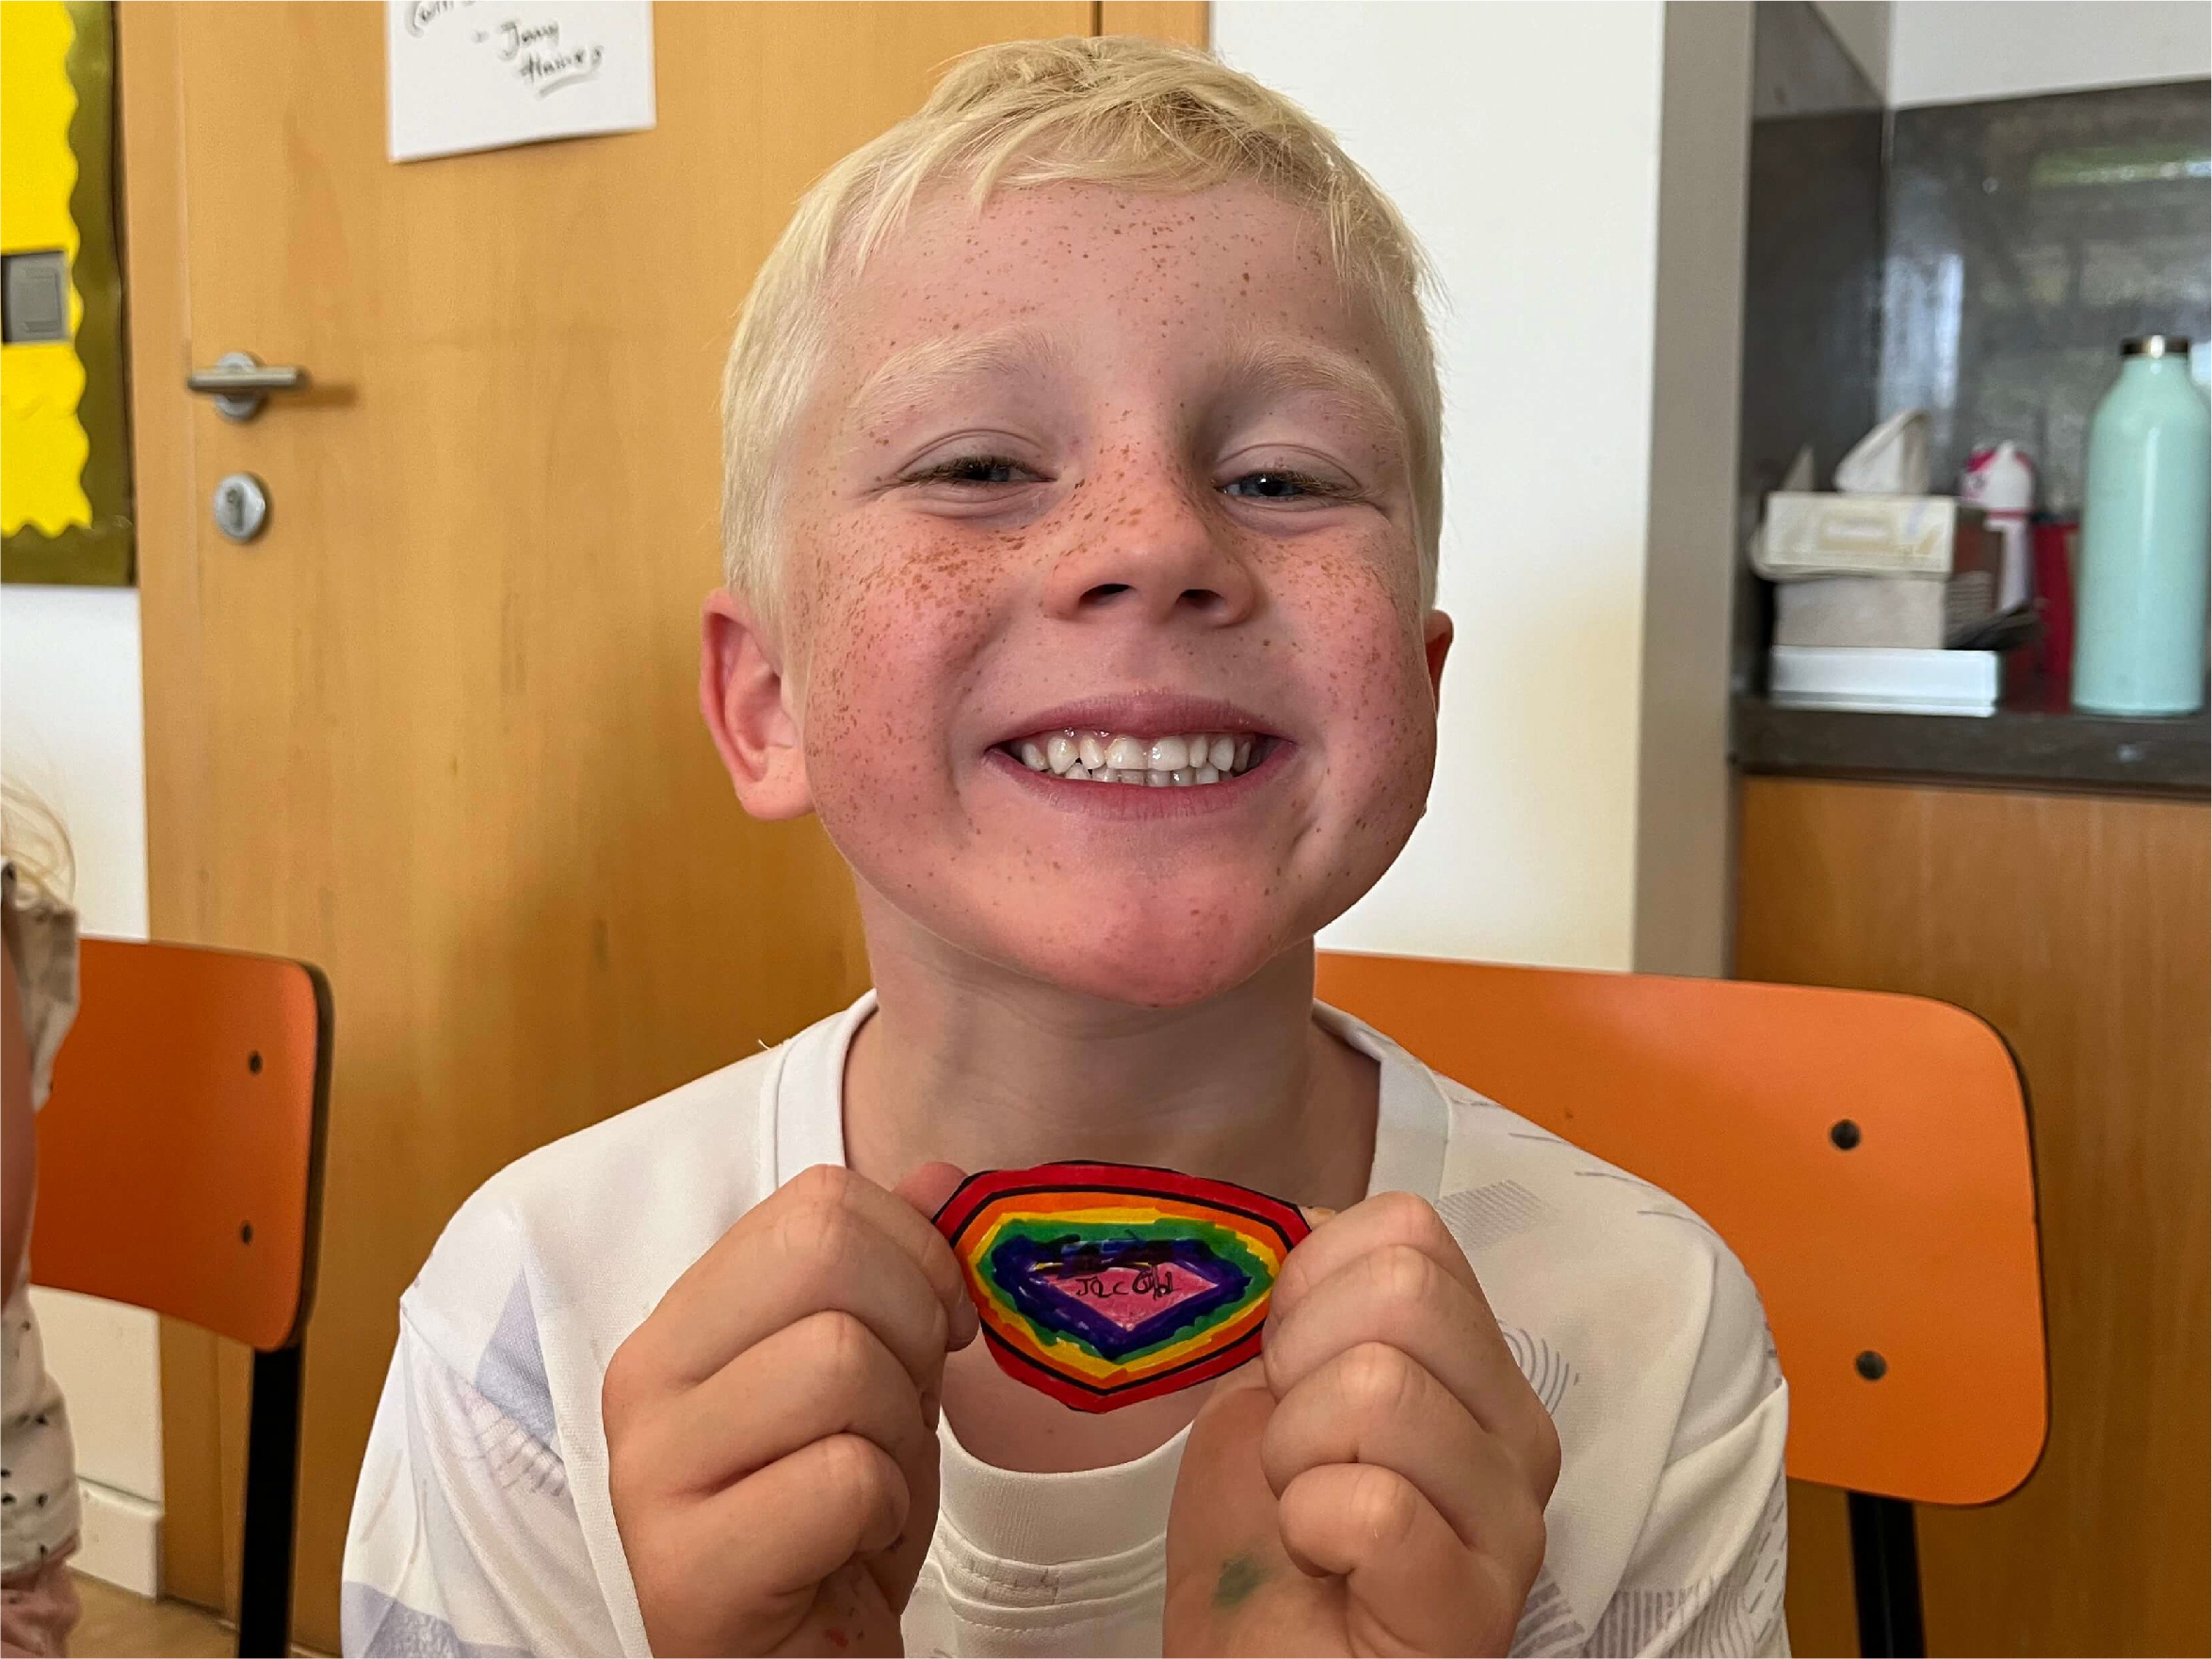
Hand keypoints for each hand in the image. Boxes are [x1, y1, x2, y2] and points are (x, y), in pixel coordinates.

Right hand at [604, 1162, 975, 1656]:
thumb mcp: (880, 1382)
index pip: (816, 1202)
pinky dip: (883, 1514)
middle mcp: (643, 1382)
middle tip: (903, 1414)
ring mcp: (652, 1476)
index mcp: (685, 1322)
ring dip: (899, 1436)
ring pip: (839, 1360)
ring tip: (871, 1491)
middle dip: (911, 1328)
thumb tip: (940, 1175)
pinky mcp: (686, 1573)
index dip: (914, 1254)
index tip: (933, 1332)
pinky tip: (850, 1550)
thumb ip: (895, 1272)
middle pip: (825, 1252)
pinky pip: (844, 1478)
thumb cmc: (835, 1528)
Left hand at [1164, 1192, 1560, 1656]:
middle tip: (1293, 1450)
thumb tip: (1313, 1217)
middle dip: (1299, 1363)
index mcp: (1471, 1365)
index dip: (1309, 1285)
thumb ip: (1301, 1306)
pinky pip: (1377, 1505)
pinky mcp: (1477, 1608)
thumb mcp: (1262, 1392)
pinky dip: (1311, 1523)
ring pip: (1384, 1389)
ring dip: (1294, 1454)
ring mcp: (1511, 1523)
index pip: (1410, 1229)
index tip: (1285, 1369)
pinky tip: (1321, 1562)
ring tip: (1303, 1512)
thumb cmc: (1256, 1547)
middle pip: (1406, 1290)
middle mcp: (1517, 1432)